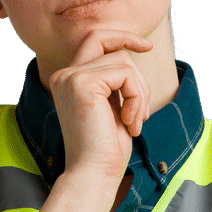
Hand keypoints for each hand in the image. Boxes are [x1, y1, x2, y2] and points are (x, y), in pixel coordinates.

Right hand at [45, 29, 152, 182]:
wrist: (94, 174)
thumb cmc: (106, 149)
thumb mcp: (113, 106)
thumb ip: (115, 81)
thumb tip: (131, 54)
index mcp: (68, 80)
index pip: (94, 40)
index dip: (120, 37)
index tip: (146, 46)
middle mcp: (64, 75)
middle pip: (107, 42)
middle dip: (132, 51)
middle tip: (147, 76)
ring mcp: (71, 78)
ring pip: (123, 62)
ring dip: (139, 92)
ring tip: (135, 121)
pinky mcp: (82, 84)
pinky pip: (125, 75)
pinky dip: (137, 98)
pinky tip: (130, 122)